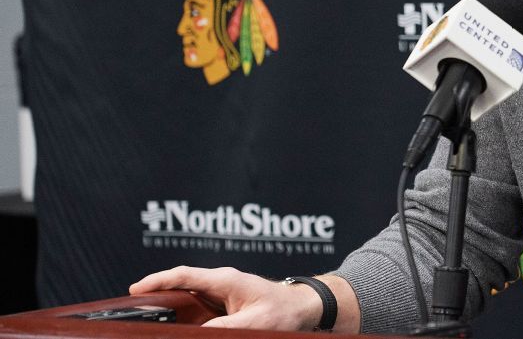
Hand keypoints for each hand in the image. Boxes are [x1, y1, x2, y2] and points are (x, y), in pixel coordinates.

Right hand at [129, 266, 321, 330]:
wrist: (304, 307)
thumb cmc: (284, 311)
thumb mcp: (254, 323)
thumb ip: (224, 328)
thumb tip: (198, 332)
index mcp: (226, 280)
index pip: (185, 275)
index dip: (158, 281)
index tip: (135, 289)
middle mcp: (221, 282)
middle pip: (180, 285)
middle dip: (156, 294)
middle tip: (132, 308)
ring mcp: (222, 292)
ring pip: (187, 298)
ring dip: (169, 308)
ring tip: (147, 318)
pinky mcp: (224, 303)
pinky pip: (198, 307)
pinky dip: (184, 316)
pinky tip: (174, 325)